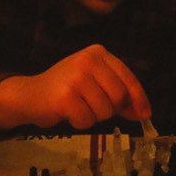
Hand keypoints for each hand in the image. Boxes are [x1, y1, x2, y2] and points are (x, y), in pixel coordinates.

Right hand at [0, 45, 152, 130]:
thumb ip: (118, 95)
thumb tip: (143, 113)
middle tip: (91, 107)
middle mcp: (88, 60)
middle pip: (119, 97)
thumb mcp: (94, 84)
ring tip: (77, 107)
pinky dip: (79, 123)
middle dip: (109, 109)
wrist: (29, 95)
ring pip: (105, 111)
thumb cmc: (66, 89)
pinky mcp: (65, 96)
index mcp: (98, 53)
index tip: (145, 114)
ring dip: (93, 117)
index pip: (128, 77)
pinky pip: (87, 120)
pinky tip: (68, 113)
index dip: (139, 98)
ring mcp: (76, 77)